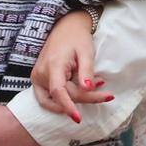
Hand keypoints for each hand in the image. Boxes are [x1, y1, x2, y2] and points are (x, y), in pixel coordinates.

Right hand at [31, 9, 113, 123]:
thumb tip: (89, 89)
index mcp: (53, 65)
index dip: (68, 106)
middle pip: (62, 96)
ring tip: (95, 93)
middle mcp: (41, 73)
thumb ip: (87, 70)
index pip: (58, 92)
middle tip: (107, 95)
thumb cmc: (77, 38)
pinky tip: (80, 93)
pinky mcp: (38, 80)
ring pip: (54, 100)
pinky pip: (48, 97)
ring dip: (74, 101)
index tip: (78, 118)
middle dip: (85, 98)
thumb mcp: (86, 51)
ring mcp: (37, 77)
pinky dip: (63, 100)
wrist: (65, 27)